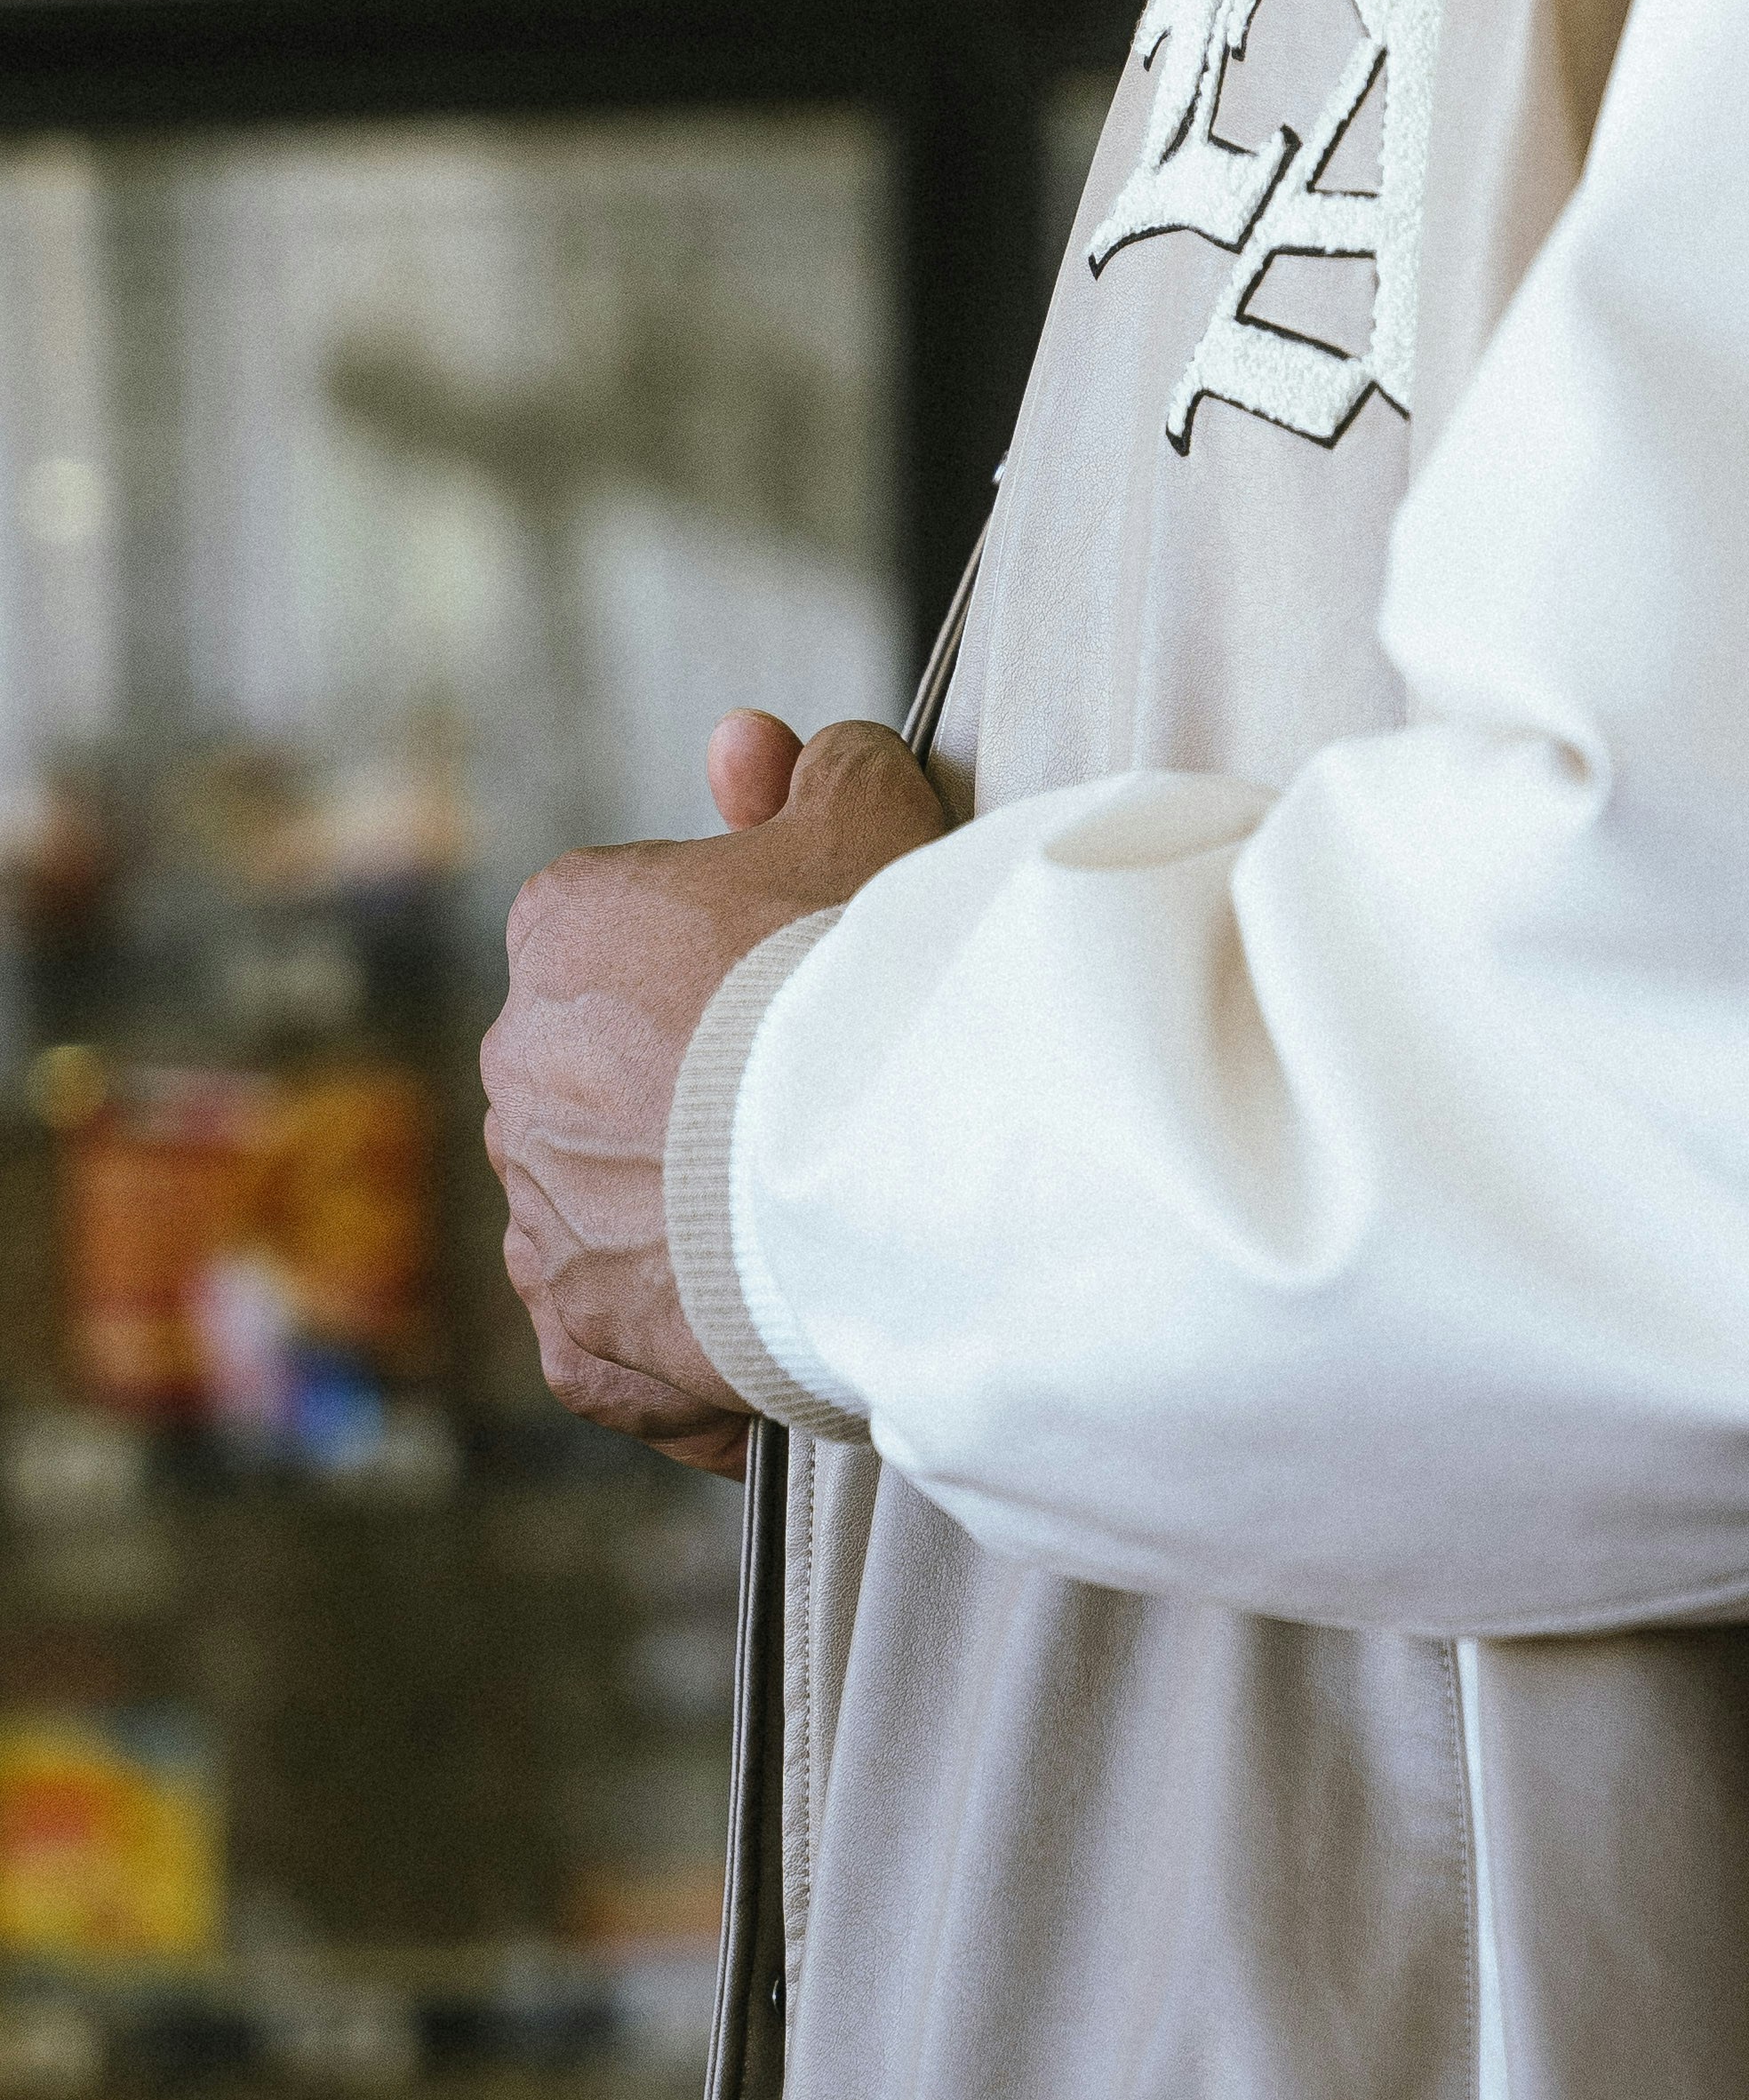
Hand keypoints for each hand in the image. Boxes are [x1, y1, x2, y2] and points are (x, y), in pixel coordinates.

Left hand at [481, 716, 945, 1473]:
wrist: (874, 1151)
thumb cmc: (865, 972)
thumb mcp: (867, 820)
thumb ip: (822, 772)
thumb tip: (776, 747)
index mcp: (565, 930)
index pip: (627, 929)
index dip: (727, 956)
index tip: (806, 988)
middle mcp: (522, 1069)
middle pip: (616, 1074)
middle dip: (699, 1094)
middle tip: (826, 1112)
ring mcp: (544, 1212)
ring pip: (614, 1208)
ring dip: (689, 1224)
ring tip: (809, 1234)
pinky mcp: (583, 1335)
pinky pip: (618, 1344)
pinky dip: (680, 1352)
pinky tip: (764, 1344)